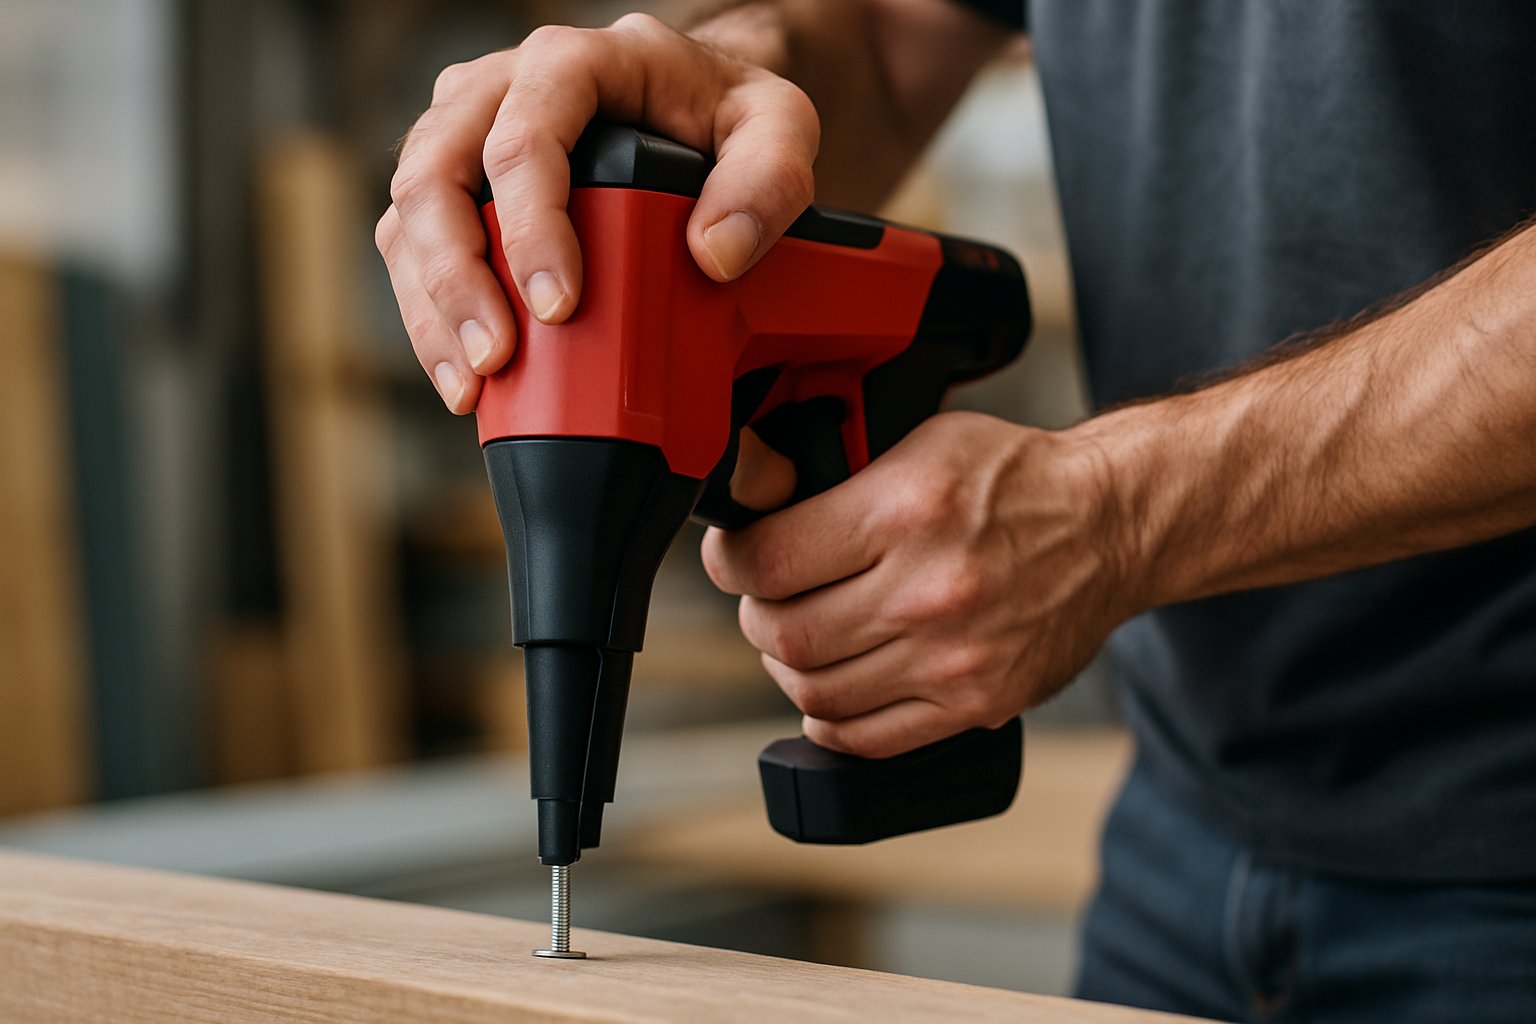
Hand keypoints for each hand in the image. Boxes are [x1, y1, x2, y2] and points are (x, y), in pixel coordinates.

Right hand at [375, 12, 819, 412]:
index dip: (530, 224)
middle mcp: (499, 88)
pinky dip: (430, 316)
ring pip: (408, 215)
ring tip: (474, 384)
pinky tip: (466, 378)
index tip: (561, 305)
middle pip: (436, 172)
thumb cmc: (726, 114)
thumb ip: (767, 181)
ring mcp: (463, 135)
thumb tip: (716, 254)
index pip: (525, 134)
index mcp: (574, 62)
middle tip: (498, 358)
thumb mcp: (778, 128)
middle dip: (458, 277)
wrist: (692, 102)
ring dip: (433, 307)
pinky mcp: (450, 187)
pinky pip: (410, 248)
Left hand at [701, 412, 1136, 757]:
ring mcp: (954, 656)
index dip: (732, 563)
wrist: (1112, 523)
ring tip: (803, 640)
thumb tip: (757, 500)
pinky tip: (832, 692)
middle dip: (758, 617)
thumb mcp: (921, 442)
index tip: (733, 558)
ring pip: (817, 693)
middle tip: (768, 599)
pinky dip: (832, 721)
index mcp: (906, 511)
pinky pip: (870, 737)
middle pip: (786, 635)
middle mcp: (929, 589)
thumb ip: (838, 476)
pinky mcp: (976, 701)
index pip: (770, 561)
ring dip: (790, 670)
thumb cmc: (1014, 477)